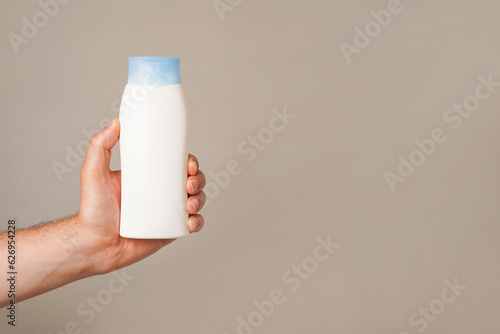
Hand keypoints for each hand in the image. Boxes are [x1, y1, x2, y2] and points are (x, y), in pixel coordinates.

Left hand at [77, 118, 205, 274]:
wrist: (94, 245)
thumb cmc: (92, 211)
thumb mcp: (94, 172)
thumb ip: (99, 145)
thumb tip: (116, 122)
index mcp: (149, 178)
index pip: (176, 165)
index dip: (189, 162)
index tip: (189, 164)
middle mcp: (161, 194)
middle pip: (191, 181)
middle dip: (199, 180)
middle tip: (190, 184)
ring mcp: (167, 213)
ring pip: (196, 201)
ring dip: (201, 199)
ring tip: (190, 204)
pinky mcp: (169, 231)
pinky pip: (192, 225)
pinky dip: (198, 221)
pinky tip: (192, 220)